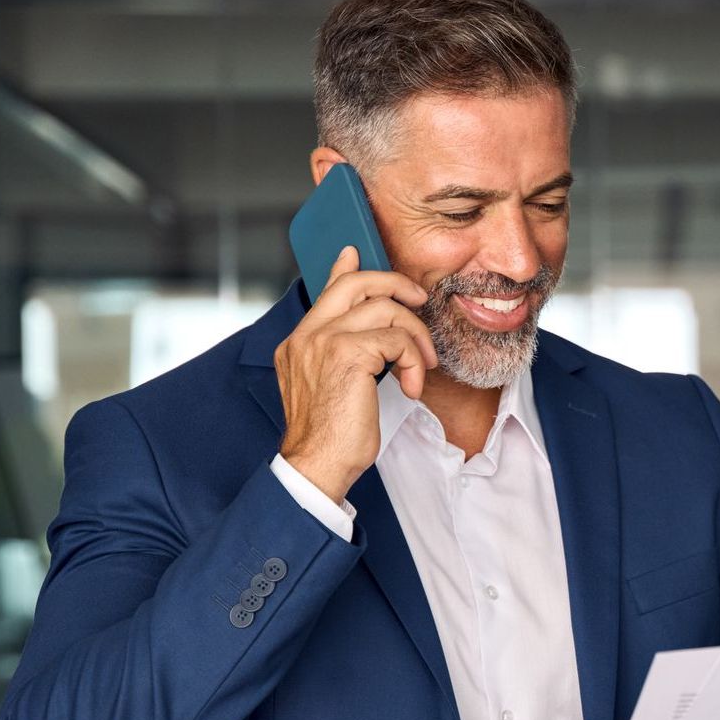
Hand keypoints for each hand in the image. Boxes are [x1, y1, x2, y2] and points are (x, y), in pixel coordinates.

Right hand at [275, 245, 435, 500]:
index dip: (347, 268)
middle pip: (357, 284)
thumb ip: (344, 354)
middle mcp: (307, 336)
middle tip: (419, 301)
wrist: (317, 466)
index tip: (356, 253)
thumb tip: (369, 335)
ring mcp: (324, 342)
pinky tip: (410, 386)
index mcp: (299, 342)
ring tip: (421, 369)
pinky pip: (396, 340)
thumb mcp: (334, 388)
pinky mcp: (347, 354)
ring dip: (415, 338)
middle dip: (396, 285)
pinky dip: (413, 361)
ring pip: (386, 310)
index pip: (327, 290)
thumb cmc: (331, 437)